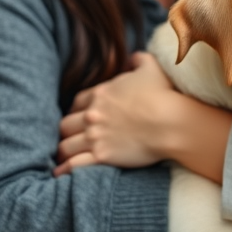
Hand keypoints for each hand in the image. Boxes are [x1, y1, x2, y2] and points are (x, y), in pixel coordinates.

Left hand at [54, 51, 181, 175]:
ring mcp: (95, 136)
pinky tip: (60, 173)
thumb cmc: (162, 94)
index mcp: (101, 94)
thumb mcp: (151, 68)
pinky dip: (65, 169)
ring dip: (65, 150)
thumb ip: (139, 60)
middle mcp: (92, 115)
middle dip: (68, 131)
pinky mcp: (102, 156)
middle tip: (72, 138)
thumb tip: (133, 58)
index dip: (77, 111)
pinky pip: (73, 164)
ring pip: (65, 145)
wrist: (170, 121)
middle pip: (66, 124)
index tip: (80, 117)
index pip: (77, 103)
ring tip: (64, 157)